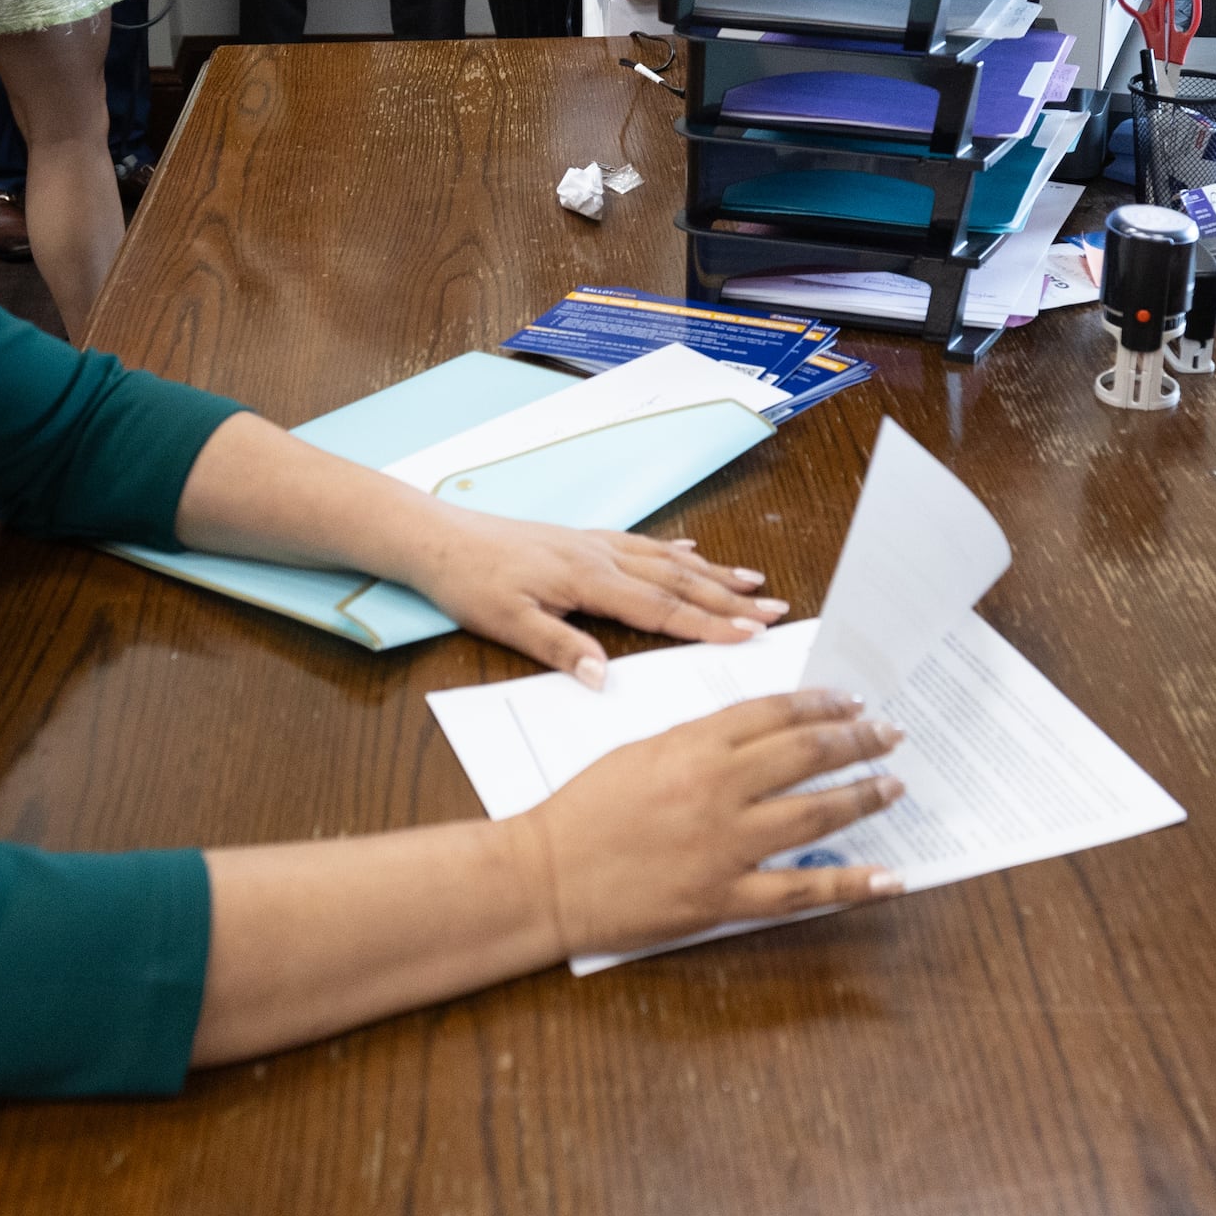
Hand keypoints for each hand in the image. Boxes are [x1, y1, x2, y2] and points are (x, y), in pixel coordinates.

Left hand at [402, 505, 786, 685]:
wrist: (438, 538)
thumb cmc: (470, 583)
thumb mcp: (507, 623)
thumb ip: (560, 647)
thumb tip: (604, 678)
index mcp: (589, 581)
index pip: (662, 609)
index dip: (709, 623)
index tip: (751, 634)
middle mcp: (601, 557)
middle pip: (679, 581)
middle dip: (731, 597)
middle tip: (776, 609)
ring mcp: (594, 545)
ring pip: (667, 560)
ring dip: (714, 572)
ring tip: (754, 580)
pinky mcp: (582, 540)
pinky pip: (643, 544)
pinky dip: (674, 551)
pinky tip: (693, 553)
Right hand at [514, 690, 906, 957]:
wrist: (545, 876)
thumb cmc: (582, 812)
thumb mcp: (639, 752)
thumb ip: (698, 743)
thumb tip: (756, 737)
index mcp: (692, 745)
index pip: (775, 713)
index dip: (822, 705)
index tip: (852, 703)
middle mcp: (717, 789)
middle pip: (805, 754)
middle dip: (857, 741)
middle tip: (890, 734)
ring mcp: (725, 845)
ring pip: (814, 813)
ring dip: (863, 795)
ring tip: (893, 785)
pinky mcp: (723, 896)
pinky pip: (800, 890)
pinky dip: (849, 883)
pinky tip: (887, 878)